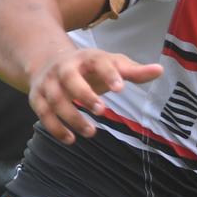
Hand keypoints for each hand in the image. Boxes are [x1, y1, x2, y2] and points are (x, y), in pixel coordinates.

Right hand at [29, 48, 163, 143]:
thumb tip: (160, 71)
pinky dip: (55, 128)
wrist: (49, 61)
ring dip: (71, 117)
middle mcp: (65, 68)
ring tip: (91, 132)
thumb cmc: (89, 67)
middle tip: (102, 110)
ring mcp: (49, 82)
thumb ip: (133, 71)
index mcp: (87, 58)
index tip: (120, 89)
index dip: (109, 74)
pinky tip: (71, 139)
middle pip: (71, 79)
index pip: (99, 62)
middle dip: (84, 94)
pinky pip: (43, 114)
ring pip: (55, 99)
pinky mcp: (37, 98)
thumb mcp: (111, 64)